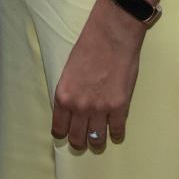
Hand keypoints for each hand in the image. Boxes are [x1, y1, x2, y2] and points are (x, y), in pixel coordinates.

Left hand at [50, 0, 144, 151]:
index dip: (63, 134)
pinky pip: (116, 131)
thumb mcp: (68, 72)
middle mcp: (79, 107)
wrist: (112, 36)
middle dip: (79, 142)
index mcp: (63, 97)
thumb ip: (69, 94)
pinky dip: (115, 133)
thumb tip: (72, 110)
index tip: (67, 133)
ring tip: (99, 139)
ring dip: (97, 142)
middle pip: (77, 139)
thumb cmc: (89, 47)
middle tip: (83, 140)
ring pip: (96, 140)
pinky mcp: (119, 107)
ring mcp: (100, 109)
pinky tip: (115, 130)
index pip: (59, 129)